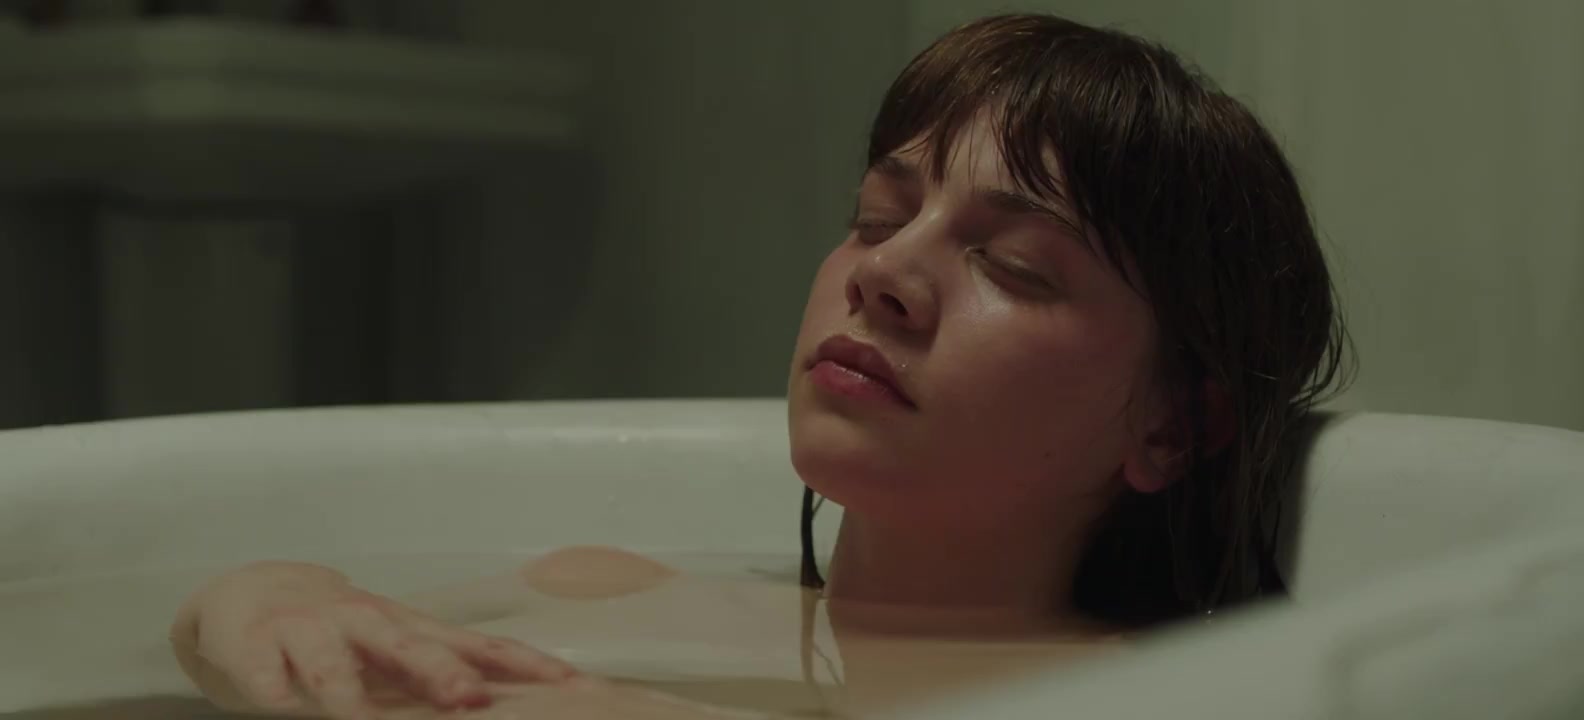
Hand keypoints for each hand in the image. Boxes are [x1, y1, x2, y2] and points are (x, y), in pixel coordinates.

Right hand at [170, 561, 579, 718]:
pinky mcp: (254, 644)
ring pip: (331, 661)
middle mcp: (367, 623)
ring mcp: (308, 631)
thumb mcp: (400, 650)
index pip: (478, 646)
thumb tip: (511, 698)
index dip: (524, 665)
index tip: (570, 686)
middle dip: (440, 673)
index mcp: (412, 629)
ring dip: (349, 692)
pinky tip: (280, 704)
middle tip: (469, 699)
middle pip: (409, 646)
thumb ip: (451, 669)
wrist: (248, 597)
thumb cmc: (342, 633)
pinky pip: (263, 668)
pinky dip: (271, 685)